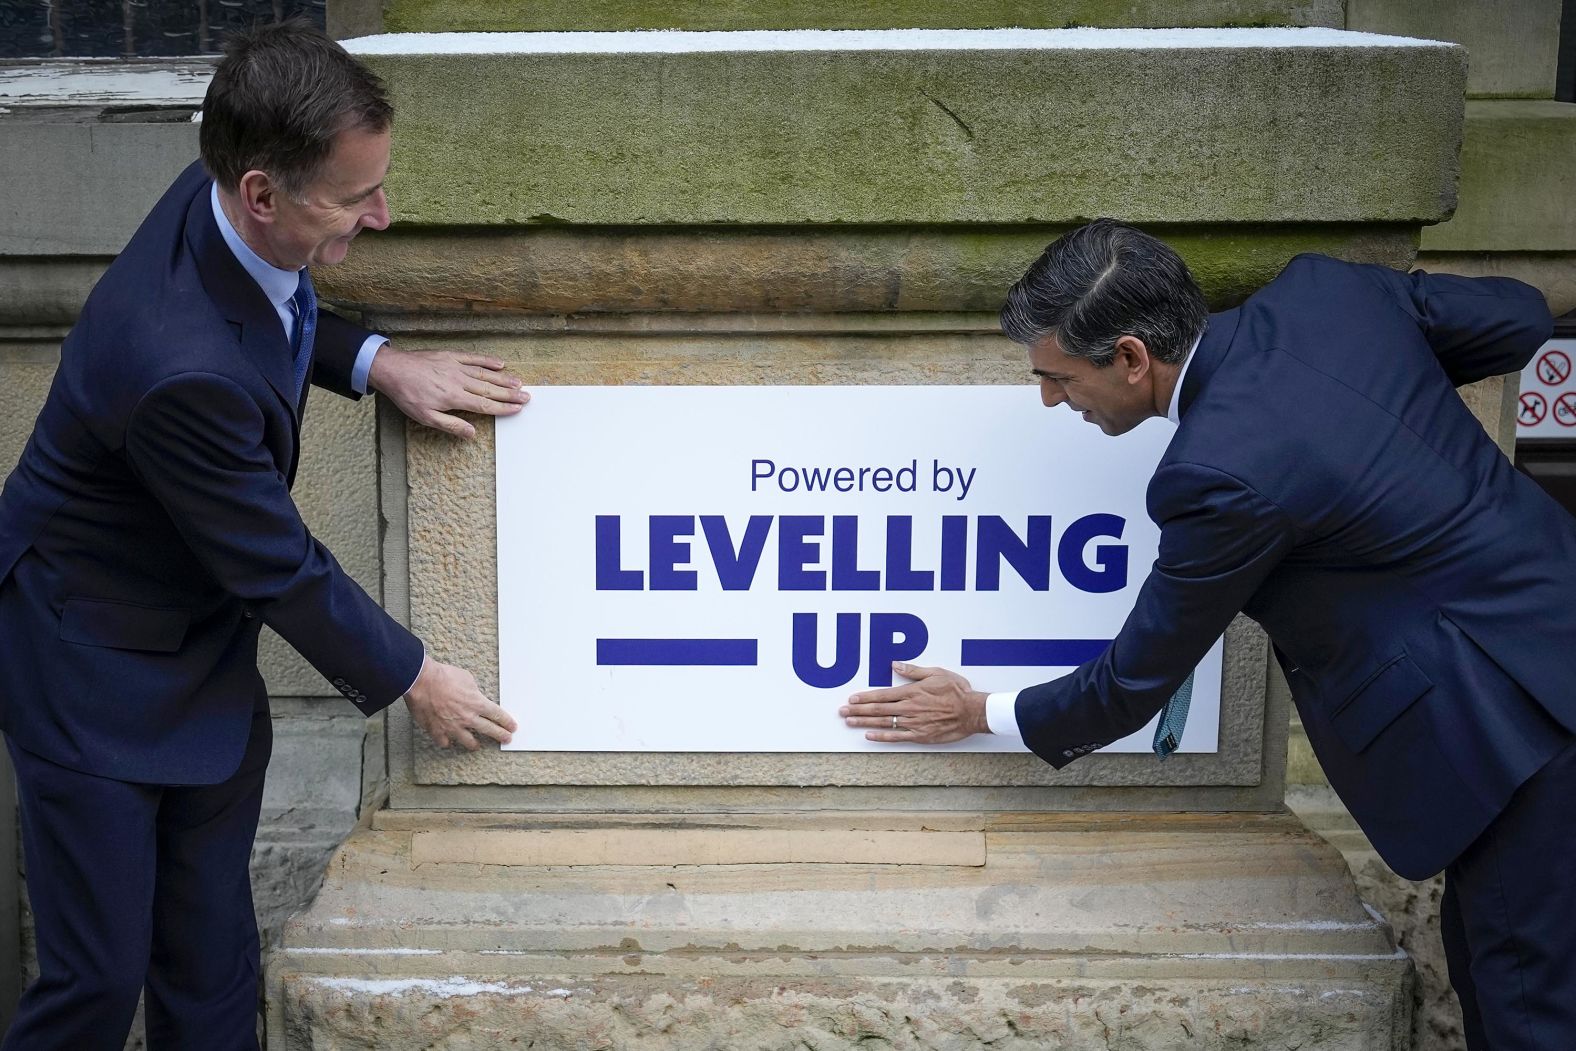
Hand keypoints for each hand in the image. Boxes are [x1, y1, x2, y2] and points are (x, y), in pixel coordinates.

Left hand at [368, 344, 529, 439]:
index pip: (484, 404)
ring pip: (485, 374)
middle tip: (527, 396)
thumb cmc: (407, 395)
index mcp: (454, 398)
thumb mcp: (425, 417)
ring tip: (519, 383)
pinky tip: (499, 363)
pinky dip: (487, 360)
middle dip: (510, 394)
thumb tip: (471, 433)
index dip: (503, 407)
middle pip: (489, 389)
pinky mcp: (450, 356)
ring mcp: (455, 367)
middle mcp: (458, 381)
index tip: (517, 408)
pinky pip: (473, 358)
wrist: (391, 369)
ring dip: (503, 378)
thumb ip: (450, 425)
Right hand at [404, 657, 517, 749]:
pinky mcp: (437, 731)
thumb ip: (473, 692)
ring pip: (468, 742)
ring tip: (477, 745)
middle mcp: (467, 718)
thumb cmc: (443, 676)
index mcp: (477, 703)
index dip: (507, 722)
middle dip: (500, 735)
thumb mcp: (467, 679)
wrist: (421, 681)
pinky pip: (445, 742)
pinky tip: (449, 740)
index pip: (497, 715)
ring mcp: (452, 727)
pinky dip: (447, 741)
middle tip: (506, 739)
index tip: (512, 727)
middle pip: (489, 730)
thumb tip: (474, 697)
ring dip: (474, 744)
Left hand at [839, 662, 990, 743]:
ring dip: (864, 722)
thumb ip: (913, 670)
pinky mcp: (920, 736)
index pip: (882, 695)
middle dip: (858, 710)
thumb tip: (895, 665)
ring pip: (883, 723)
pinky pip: (896, 737)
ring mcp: (913, 723)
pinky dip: (881, 736)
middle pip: (878, 709)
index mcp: (912, 692)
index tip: (851, 699)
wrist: (972, 711)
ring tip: (849, 722)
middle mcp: (909, 708)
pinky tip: (869, 735)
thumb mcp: (936, 673)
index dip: (864, 697)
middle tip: (842, 712)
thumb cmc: (956, 691)